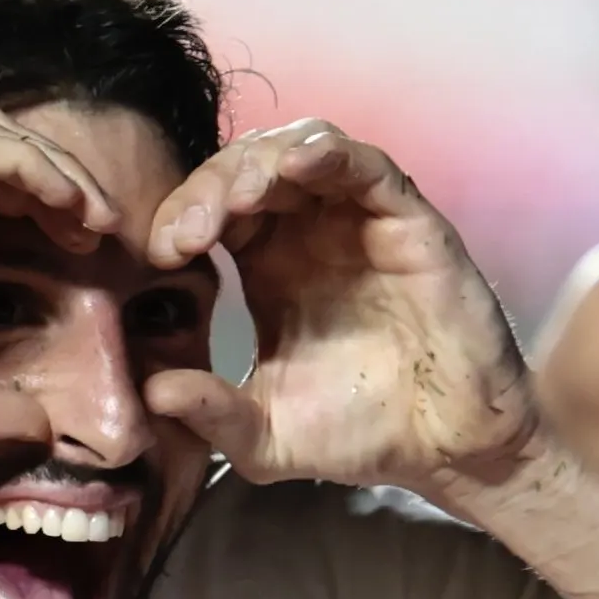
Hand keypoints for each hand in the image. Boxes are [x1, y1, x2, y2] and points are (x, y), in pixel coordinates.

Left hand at [140, 122, 542, 505]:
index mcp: (268, 264)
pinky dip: (330, 153)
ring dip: (261, 162)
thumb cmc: (361, 433)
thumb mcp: (266, 437)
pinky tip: (298, 165)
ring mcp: (359, 221)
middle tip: (187, 230)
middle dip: (210, 185)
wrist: (446, 449)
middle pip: (247, 167)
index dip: (180, 214)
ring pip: (302, 149)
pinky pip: (367, 166)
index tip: (159, 254)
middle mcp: (310, 231)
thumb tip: (152, 393)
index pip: (212, 209)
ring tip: (236, 198)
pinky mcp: (408, 222)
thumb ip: (212, 415)